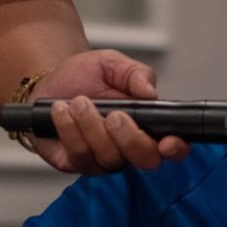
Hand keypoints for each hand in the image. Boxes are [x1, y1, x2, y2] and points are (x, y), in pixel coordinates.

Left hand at [26, 50, 190, 175]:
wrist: (51, 80)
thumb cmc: (87, 75)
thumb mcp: (114, 64)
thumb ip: (137, 74)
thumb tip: (150, 92)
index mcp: (148, 126)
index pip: (173, 148)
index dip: (175, 149)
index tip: (166, 141)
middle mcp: (128, 148)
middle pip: (144, 160)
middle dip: (130, 138)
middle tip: (114, 114)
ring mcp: (102, 160)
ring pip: (108, 159)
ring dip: (92, 127)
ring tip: (79, 102)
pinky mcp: (75, 162)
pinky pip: (79, 156)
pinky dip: (69, 130)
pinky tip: (62, 110)